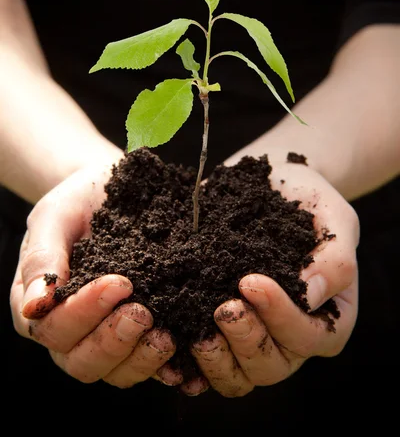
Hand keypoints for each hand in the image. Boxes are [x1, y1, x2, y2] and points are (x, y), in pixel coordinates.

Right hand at [10, 157, 179, 387]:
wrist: (113, 191)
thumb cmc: (79, 200)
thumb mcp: (54, 216)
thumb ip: (41, 258)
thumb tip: (35, 306)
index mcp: (41, 305)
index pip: (53, 328)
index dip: (86, 313)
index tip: (122, 282)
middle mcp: (69, 330)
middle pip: (81, 362)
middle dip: (114, 341)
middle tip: (144, 312)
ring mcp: (105, 336)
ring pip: (114, 372)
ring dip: (141, 359)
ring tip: (167, 336)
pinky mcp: (138, 336)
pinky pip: (147, 366)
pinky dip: (166, 369)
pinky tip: (184, 361)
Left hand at [189, 160, 358, 396]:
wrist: (273, 188)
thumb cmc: (310, 203)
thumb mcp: (334, 218)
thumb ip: (334, 259)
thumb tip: (311, 295)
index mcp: (327, 319)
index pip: (306, 336)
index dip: (279, 316)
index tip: (250, 281)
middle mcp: (290, 339)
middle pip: (270, 367)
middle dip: (245, 339)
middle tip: (223, 307)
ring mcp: (254, 339)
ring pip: (236, 377)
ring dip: (215, 360)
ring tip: (197, 333)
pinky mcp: (220, 331)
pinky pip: (202, 365)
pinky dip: (185, 367)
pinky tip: (169, 356)